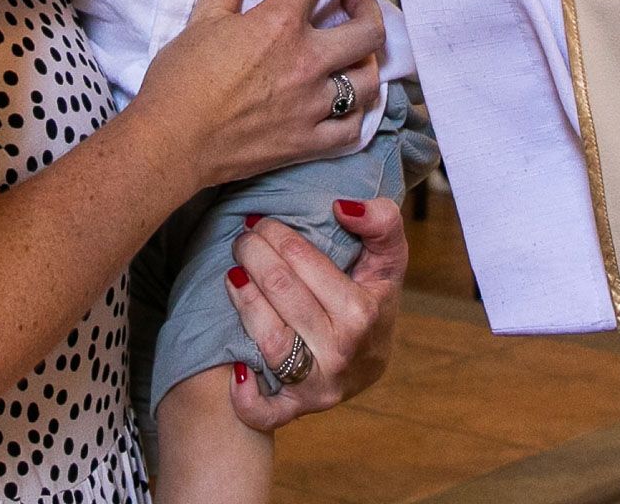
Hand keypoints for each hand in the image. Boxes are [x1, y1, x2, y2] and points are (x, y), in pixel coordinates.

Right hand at [127, 0, 385, 190]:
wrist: (170, 143)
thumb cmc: (179, 80)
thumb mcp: (202, 19)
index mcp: (279, 24)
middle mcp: (307, 62)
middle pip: (367, 30)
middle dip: (367, 9)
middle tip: (353, 3)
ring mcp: (313, 106)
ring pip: (368, 81)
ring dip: (367, 62)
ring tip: (353, 55)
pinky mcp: (309, 143)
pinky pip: (353, 129)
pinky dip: (356, 115)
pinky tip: (346, 105)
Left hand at [222, 199, 408, 429]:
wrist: (371, 359)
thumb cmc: (373, 298)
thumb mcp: (387, 259)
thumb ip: (381, 223)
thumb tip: (343, 206)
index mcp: (363, 312)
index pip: (303, 262)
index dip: (277, 235)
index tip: (262, 221)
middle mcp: (341, 352)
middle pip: (281, 293)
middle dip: (254, 255)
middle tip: (243, 239)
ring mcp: (320, 384)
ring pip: (268, 340)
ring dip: (243, 301)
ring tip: (232, 273)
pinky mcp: (300, 407)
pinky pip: (269, 412)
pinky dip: (249, 400)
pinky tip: (236, 370)